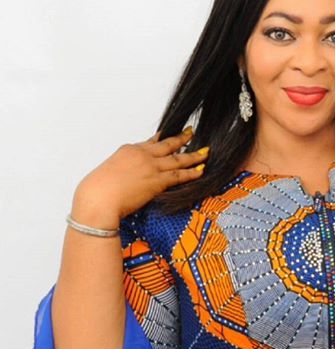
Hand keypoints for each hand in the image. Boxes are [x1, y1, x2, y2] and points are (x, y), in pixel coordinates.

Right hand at [72, 127, 208, 222]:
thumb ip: (122, 171)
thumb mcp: (108, 172)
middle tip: (191, 132)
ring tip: (205, 152)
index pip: (150, 143)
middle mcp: (142, 154)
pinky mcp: (157, 181)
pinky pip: (179, 175)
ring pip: (178, 158)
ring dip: (194, 156)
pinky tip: (201, 171)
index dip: (163, 139)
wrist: (99, 199)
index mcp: (128, 150)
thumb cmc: (98, 191)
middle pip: (167, 144)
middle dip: (181, 138)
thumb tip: (126, 178)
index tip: (170, 134)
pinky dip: (191, 173)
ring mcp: (151, 166)